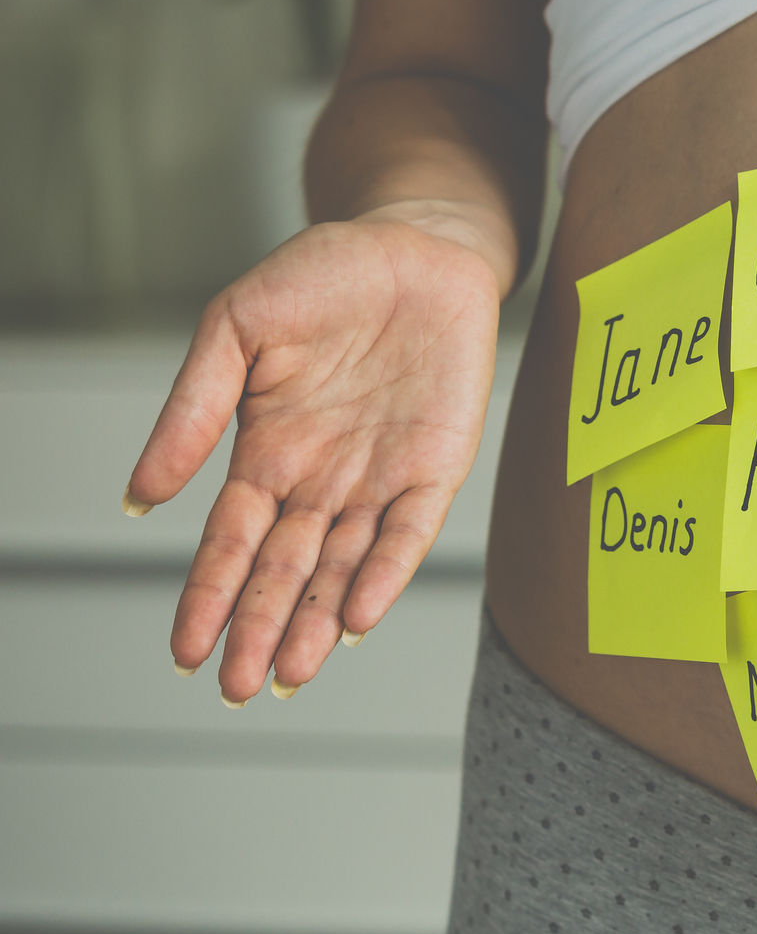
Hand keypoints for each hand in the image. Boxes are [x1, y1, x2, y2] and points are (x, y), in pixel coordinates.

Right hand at [127, 214, 503, 700]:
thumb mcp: (237, 329)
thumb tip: (141, 492)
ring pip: (343, 567)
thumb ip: (194, 410)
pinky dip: (386, 572)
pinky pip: (410, 531)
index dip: (209, 596)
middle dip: (260, 630)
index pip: (232, 543)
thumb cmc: (326, 277)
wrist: (416, 244)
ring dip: (317, 620)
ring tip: (291, 674)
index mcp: (267, 452)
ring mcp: (381, 476)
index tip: (184, 650)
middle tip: (237, 689)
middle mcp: (322, 477)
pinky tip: (359, 615)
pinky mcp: (437, 466)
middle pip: (285, 570)